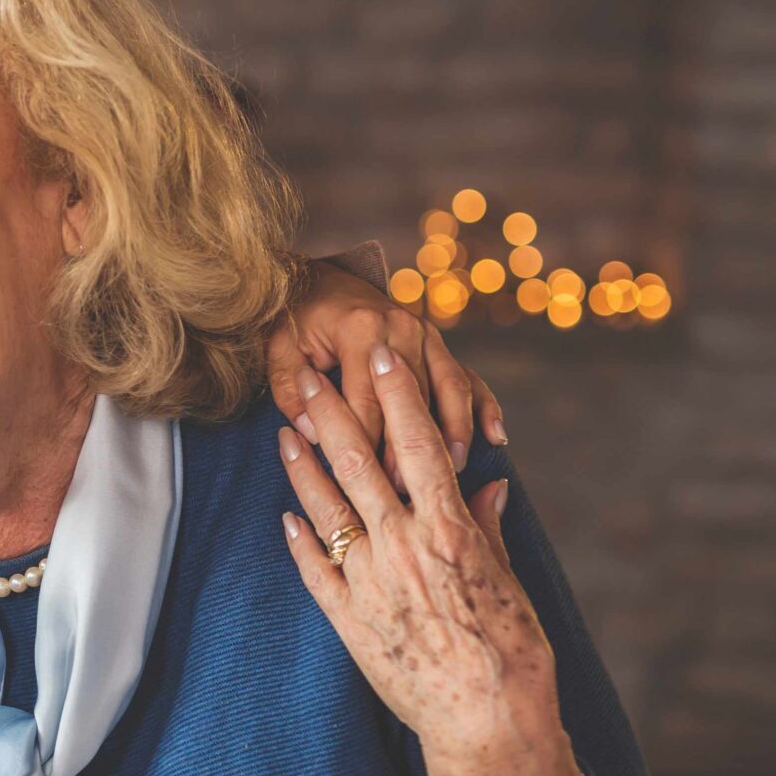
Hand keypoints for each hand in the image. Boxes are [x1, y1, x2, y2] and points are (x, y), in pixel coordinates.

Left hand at [266, 260, 507, 477]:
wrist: (321, 281)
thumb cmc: (295, 322)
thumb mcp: (279, 351)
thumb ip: (291, 392)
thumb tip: (313, 433)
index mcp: (359, 330)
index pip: (366, 402)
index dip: (366, 447)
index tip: (365, 486)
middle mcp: (400, 329)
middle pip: (411, 401)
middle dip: (409, 450)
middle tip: (407, 494)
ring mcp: (425, 334)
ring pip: (449, 389)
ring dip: (453, 433)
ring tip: (453, 471)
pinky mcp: (437, 343)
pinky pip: (466, 376)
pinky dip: (483, 406)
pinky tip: (496, 436)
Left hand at [275, 349, 579, 775]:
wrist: (487, 722)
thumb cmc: (513, 652)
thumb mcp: (508, 580)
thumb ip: (489, 528)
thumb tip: (486, 484)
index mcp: (450, 528)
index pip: (418, 443)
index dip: (399, 394)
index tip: (383, 353)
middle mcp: (403, 546)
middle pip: (358, 462)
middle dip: (330, 412)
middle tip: (306, 374)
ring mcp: (370, 583)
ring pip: (326, 509)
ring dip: (301, 466)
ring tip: (282, 432)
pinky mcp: (349, 621)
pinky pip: (316, 570)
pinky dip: (300, 539)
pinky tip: (286, 513)